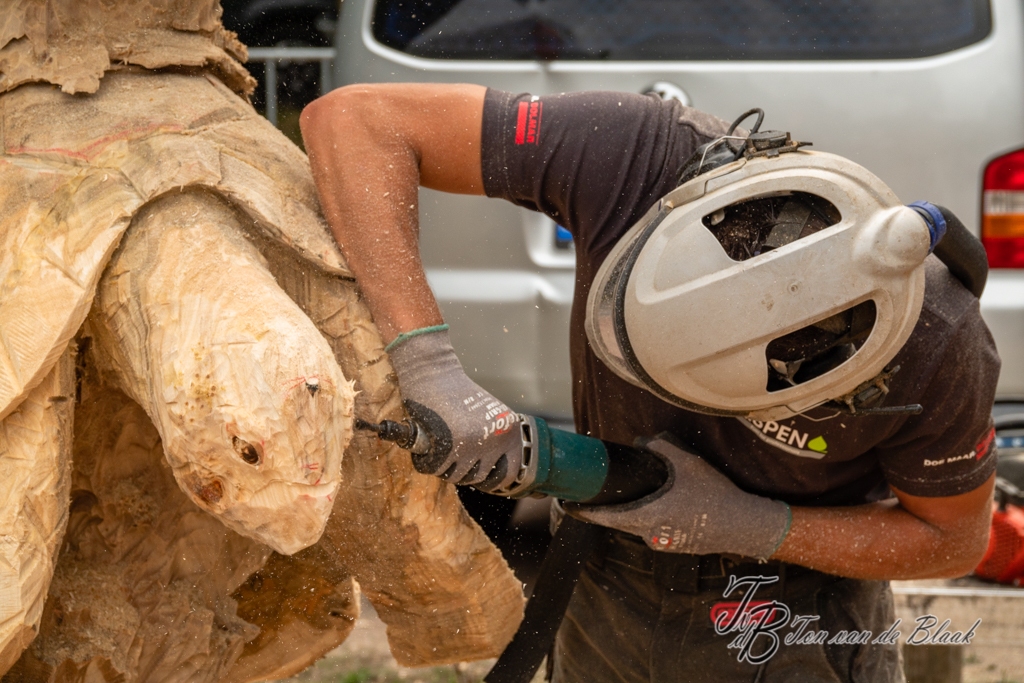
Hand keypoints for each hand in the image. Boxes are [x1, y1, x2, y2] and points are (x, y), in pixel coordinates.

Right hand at [387, 327, 521, 489]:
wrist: (434, 371)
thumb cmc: (456, 391)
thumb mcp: (487, 415)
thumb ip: (492, 439)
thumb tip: (490, 470)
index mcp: (508, 432)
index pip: (510, 472)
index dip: (494, 479)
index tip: (481, 476)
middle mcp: (494, 441)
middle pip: (477, 476)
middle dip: (461, 471)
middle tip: (449, 456)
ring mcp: (472, 445)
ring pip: (454, 475)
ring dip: (442, 467)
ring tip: (436, 448)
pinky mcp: (447, 446)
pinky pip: (434, 468)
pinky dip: (425, 462)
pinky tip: (425, 449)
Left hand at [565, 435, 790, 559]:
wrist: (744, 525)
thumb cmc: (714, 495)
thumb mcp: (686, 463)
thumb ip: (659, 447)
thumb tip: (641, 440)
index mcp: (646, 515)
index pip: (603, 516)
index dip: (581, 510)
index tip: (565, 504)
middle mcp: (649, 534)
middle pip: (616, 521)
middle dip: (603, 508)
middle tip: (594, 493)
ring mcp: (662, 542)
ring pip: (634, 526)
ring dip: (628, 512)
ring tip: (630, 494)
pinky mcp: (674, 545)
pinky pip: (651, 530)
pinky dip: (647, 517)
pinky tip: (658, 504)